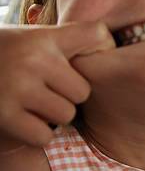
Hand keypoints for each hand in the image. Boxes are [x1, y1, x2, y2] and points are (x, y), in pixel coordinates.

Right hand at [0, 22, 114, 147]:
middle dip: (69, 95)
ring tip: (36, 105)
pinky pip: (45, 135)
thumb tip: (108, 43)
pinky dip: (37, 134)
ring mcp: (18, 87)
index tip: (86, 60)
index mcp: (44, 37)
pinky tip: (24, 121)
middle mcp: (35, 60)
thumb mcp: (30, 38)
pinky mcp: (3, 115)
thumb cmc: (4, 54)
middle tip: (50, 91)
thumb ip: (64, 41)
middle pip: (84, 90)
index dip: (101, 50)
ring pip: (66, 114)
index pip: (97, 34)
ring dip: (53, 116)